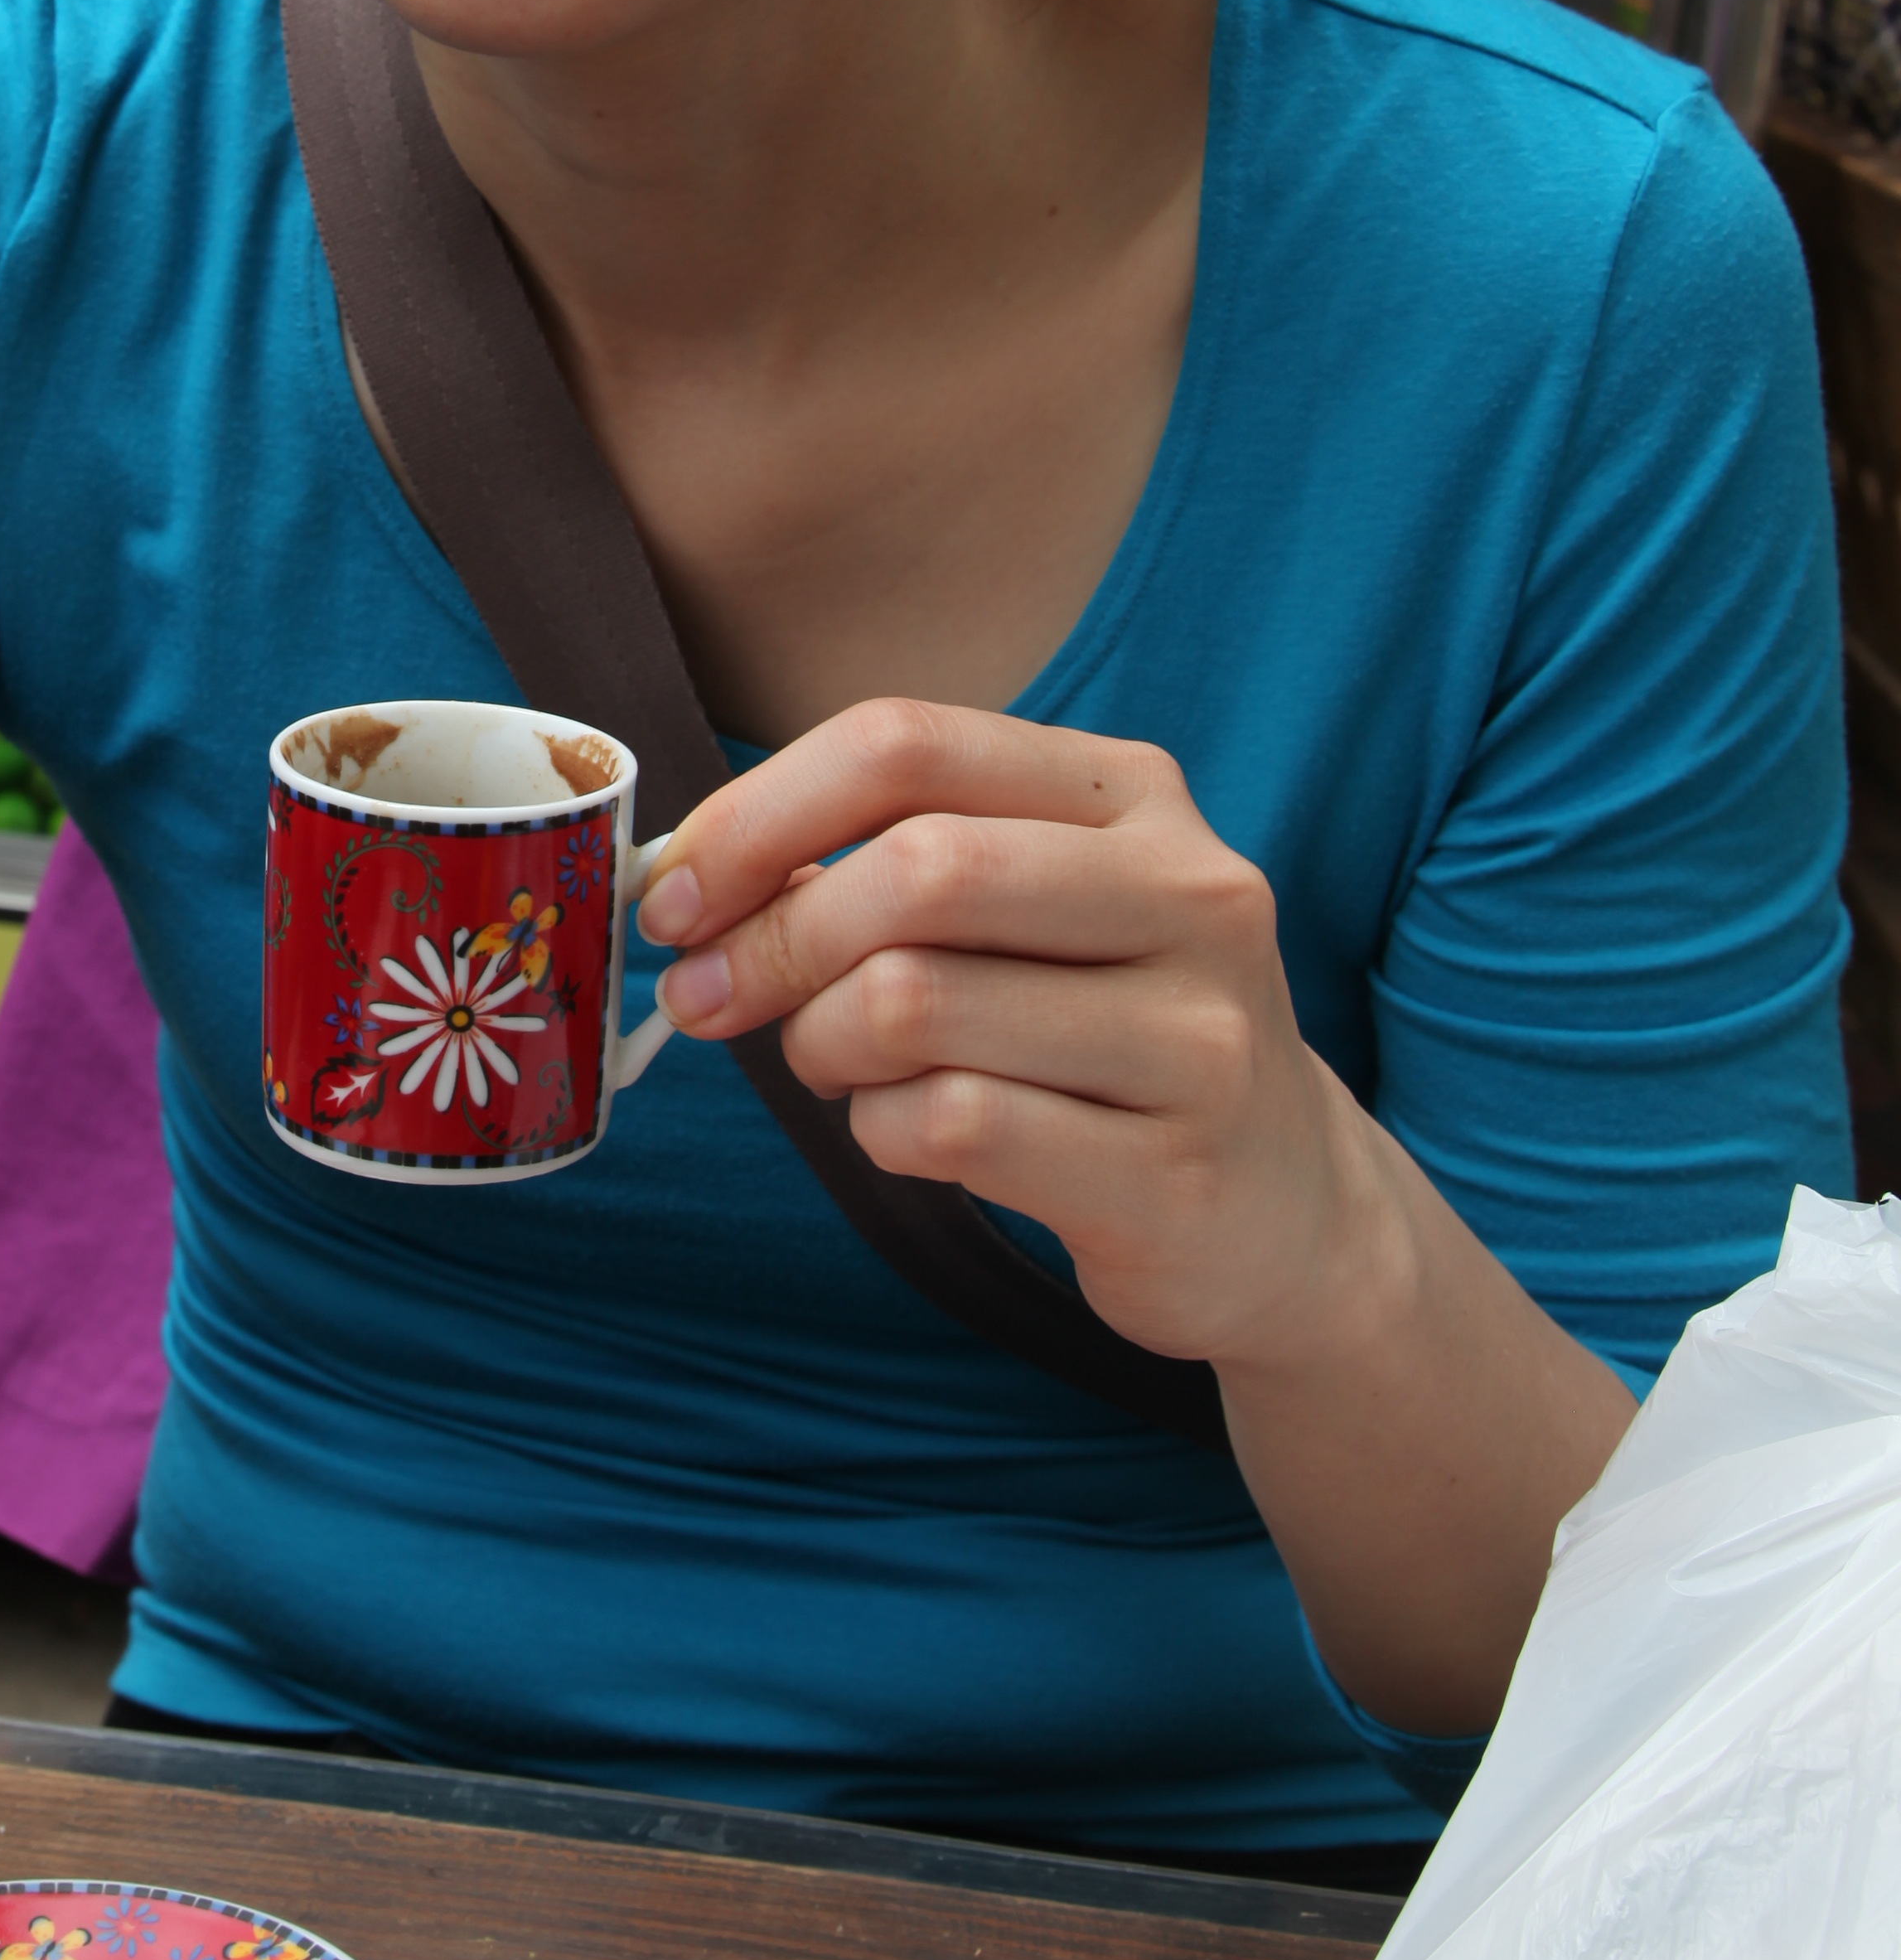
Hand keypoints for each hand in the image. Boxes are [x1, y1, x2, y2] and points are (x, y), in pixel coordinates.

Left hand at [637, 698, 1376, 1374]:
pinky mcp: (1174, 1174)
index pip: (908, 743)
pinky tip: (907, 1132)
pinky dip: (882, 1131)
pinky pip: (951, 1126)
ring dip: (821, 1044)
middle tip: (710, 996)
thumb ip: (884, 865)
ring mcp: (1199, 1037)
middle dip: (773, 938)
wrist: (1284, 1216)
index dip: (758, 813)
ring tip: (834, 1065)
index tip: (675, 891)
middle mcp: (1190, 892)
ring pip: (915, 1003)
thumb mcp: (1027, 913)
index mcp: (1133, 795)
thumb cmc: (1102, 1038)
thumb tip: (685, 878)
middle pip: (914, 869)